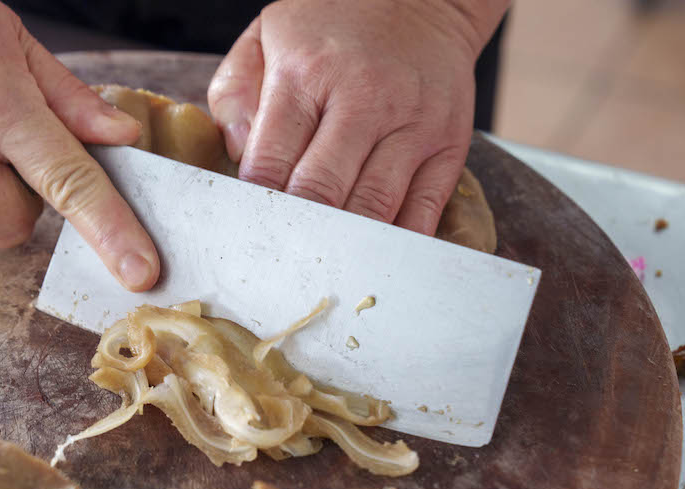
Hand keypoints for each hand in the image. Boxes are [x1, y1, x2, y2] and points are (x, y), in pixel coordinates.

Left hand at [208, 0, 507, 235]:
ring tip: (319, 267)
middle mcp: (364, 99)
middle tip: (278, 260)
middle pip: (322, 194)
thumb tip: (239, 156)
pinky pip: (422, 214)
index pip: (271, 162)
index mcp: (307, 73)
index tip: (247, 231)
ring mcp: (413, 125)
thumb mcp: (266, 36)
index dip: (256, 207)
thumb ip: (236, 94)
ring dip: (343, 247)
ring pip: (373, 211)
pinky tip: (370, 257)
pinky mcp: (448, 146)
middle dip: (295, 234)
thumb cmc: (333, 25)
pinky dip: (394, 245)